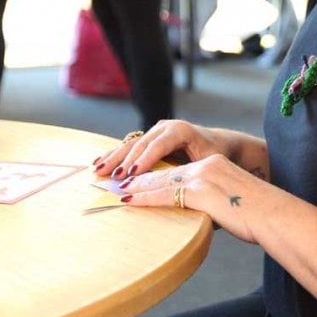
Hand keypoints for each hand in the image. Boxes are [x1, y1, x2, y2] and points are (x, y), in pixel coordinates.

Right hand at [93, 120, 224, 179]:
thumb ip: (195, 171)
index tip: (133, 173)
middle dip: (124, 160)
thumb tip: (182, 189)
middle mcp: (165, 127)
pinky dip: (114, 155)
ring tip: (98, 170)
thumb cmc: (216, 155)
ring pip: (131, 144)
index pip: (159, 145)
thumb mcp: (209, 163)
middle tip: (110, 176)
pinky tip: (99, 163)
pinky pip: (129, 147)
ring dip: (114, 158)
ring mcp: (155, 131)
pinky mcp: (148, 139)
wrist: (219, 143)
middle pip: (141, 144)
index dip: (145, 159)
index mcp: (180, 130)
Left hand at [119, 154, 262, 243]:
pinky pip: (166, 193)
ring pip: (161, 180)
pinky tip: (128, 199)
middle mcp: (207, 166)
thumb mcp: (233, 203)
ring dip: (134, 185)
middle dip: (137, 177)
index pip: (176, 169)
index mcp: (214, 165)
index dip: (152, 175)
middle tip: (113, 181)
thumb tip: (201, 218)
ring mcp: (204, 176)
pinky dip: (144, 197)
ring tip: (113, 189)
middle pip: (164, 171)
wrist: (276, 215)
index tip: (133, 180)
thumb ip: (214, 205)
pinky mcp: (202, 190)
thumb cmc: (260, 215)